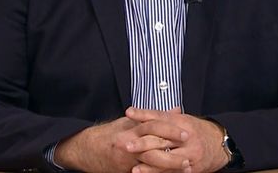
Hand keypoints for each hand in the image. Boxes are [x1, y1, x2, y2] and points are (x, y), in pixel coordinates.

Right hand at [54, 116, 190, 172]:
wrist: (87, 149)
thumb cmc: (112, 133)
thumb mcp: (131, 120)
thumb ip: (156, 115)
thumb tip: (177, 109)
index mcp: (132, 129)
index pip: (155, 126)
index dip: (171, 129)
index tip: (187, 133)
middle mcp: (129, 145)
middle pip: (155, 148)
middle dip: (173, 153)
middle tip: (189, 156)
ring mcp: (126, 160)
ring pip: (151, 164)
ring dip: (168, 167)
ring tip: (184, 167)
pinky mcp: (125, 171)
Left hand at [126, 107, 229, 172]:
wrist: (219, 144)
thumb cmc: (196, 131)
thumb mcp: (182, 120)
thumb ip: (162, 117)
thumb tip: (137, 112)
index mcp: (183, 122)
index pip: (161, 117)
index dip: (144, 114)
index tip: (129, 113)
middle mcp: (187, 137)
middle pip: (162, 139)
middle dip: (142, 143)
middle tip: (125, 145)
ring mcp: (190, 153)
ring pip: (166, 159)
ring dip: (148, 165)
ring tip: (134, 167)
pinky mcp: (191, 168)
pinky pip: (172, 172)